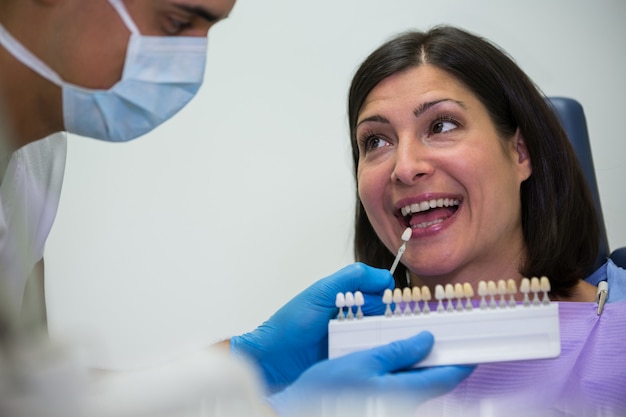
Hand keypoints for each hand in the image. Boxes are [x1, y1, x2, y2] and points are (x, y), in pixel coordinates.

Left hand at [230, 263, 392, 392]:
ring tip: (387, 347)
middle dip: (397, 322)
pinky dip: (379, 359)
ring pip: (386, 340)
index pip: (386, 294)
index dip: (394, 299)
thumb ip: (353, 277)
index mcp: (352, 298)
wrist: (274, 358)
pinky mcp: (352, 363)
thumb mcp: (322, 291)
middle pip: (391, 318)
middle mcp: (357, 319)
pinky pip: (374, 360)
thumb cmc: (292, 322)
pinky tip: (379, 361)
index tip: (399, 306)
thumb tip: (385, 279)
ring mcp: (355, 342)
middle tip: (395, 329)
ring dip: (390, 342)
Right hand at [267, 331, 474, 416]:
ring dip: (422, 365)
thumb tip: (425, 341)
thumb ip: (398, 352)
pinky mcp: (381, 406)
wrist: (301, 410)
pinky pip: (402, 388)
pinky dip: (405, 371)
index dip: (461, 362)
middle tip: (446, 339)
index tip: (472, 348)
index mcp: (402, 394)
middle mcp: (402, 405)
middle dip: (441, 361)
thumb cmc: (327, 391)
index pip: (445, 379)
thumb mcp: (363, 362)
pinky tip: (396, 358)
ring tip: (419, 343)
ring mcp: (391, 407)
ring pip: (418, 385)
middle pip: (433, 383)